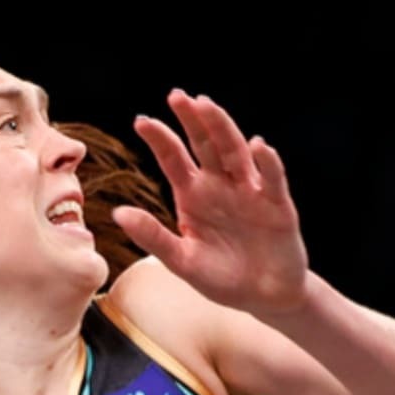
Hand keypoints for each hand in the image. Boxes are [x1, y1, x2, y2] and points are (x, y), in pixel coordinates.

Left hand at [112, 90, 309, 316]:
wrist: (264, 298)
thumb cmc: (222, 278)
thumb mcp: (183, 262)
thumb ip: (153, 237)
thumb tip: (117, 213)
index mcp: (194, 195)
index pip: (174, 159)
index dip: (160, 139)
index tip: (142, 121)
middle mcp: (221, 185)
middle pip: (205, 145)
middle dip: (193, 120)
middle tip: (177, 97)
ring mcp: (250, 191)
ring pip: (236, 153)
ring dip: (223, 129)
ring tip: (207, 106)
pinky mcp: (278, 205)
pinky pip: (272, 179)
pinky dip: (267, 163)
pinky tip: (258, 146)